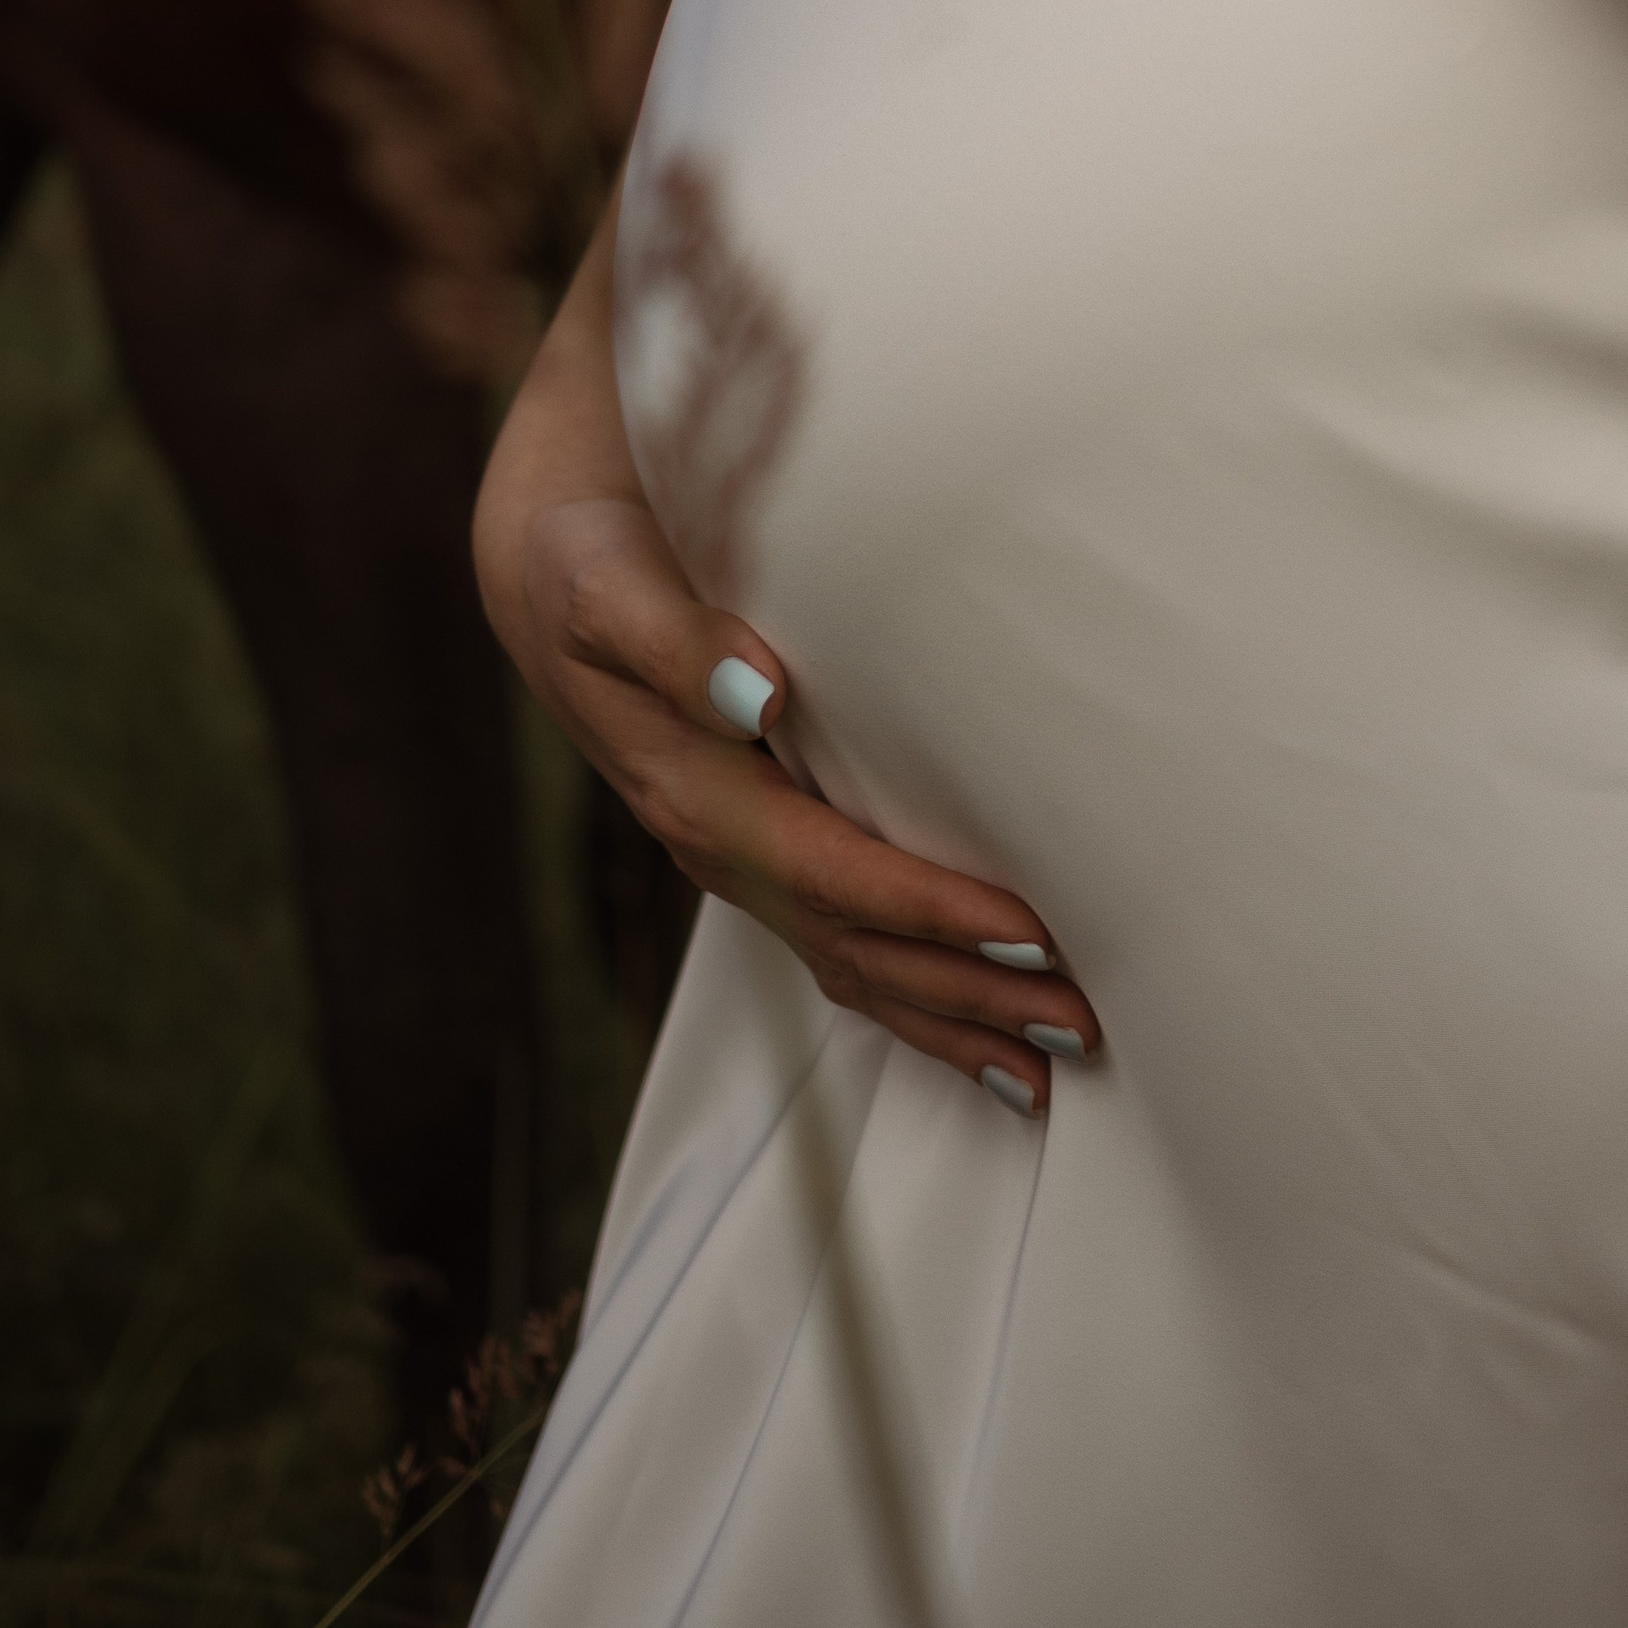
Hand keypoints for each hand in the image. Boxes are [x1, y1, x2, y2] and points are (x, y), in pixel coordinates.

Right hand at [479, 483, 1099, 1109]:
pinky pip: (843, 942)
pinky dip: (914, 994)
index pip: (832, 874)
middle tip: (1078, 1021)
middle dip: (966, 992)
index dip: (929, 909)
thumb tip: (761, 690)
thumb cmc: (589, 567)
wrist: (549, 571)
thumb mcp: (614, 591)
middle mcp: (720, 847)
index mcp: (697, 795)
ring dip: (953, 1016)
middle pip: (856, 948)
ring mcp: (740, 859)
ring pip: (856, 964)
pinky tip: (976, 1026)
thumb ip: (679, 643)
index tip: (1025, 933)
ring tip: (1050, 1060)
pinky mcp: (762, 846)